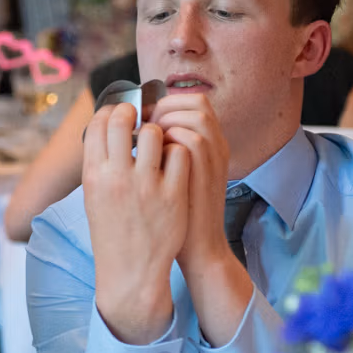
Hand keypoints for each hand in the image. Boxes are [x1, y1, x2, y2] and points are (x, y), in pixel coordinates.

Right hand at [82, 103, 189, 344]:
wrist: (131, 273)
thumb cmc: (112, 232)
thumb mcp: (94, 197)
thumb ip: (100, 164)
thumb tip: (109, 128)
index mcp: (93, 175)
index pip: (98, 124)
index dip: (110, 111)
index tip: (120, 113)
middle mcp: (117, 177)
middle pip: (123, 120)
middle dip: (133, 113)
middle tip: (141, 119)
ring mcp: (146, 185)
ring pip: (155, 133)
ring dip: (158, 133)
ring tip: (159, 144)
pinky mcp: (173, 194)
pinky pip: (179, 153)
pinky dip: (178, 152)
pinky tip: (175, 162)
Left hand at [151, 94, 231, 278]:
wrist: (198, 250)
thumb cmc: (177, 216)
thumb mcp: (176, 178)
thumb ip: (166, 152)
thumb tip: (136, 131)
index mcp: (210, 145)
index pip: (194, 102)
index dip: (166, 102)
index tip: (143, 116)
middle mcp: (217, 147)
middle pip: (197, 102)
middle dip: (164, 106)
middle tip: (141, 124)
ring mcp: (215, 159)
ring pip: (196, 115)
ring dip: (166, 120)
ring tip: (145, 139)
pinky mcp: (207, 174)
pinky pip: (192, 139)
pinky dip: (169, 139)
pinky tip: (151, 154)